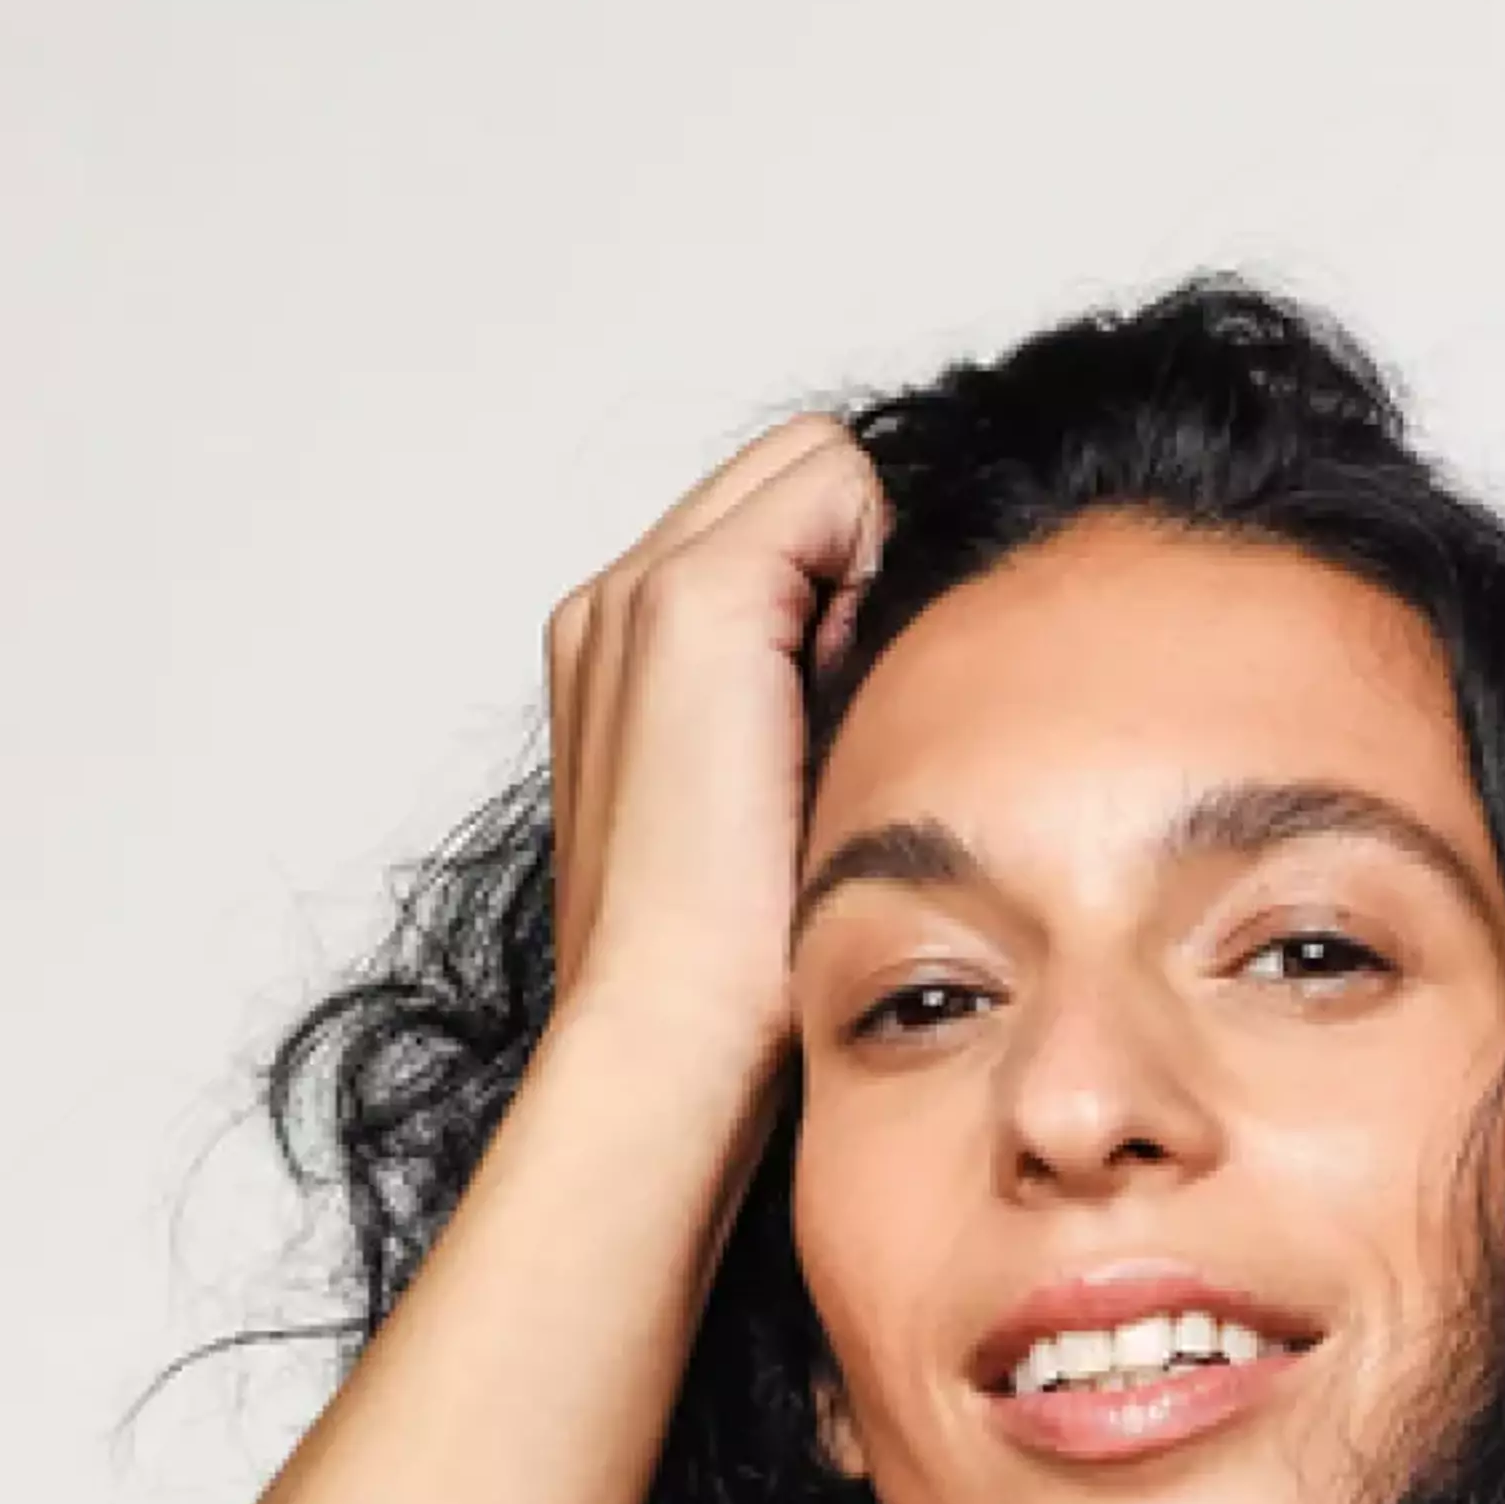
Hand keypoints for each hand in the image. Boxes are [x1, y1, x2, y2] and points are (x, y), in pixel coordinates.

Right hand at [543, 407, 889, 1085]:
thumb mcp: (768, 811)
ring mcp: (641, 589)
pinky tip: (854, 695)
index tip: (846, 715)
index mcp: (620, 653)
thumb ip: (795, 716)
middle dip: (852, 562)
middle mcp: (615, 601)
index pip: (772, 527)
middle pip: (795, 477)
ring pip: (817, 471)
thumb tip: (889, 663)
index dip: (839, 589)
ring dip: (862, 573)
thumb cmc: (729, 968)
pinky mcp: (693, 599)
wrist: (670, 1033)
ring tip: (843, 714)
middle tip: (857, 707)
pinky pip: (837, 487)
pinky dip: (874, 573)